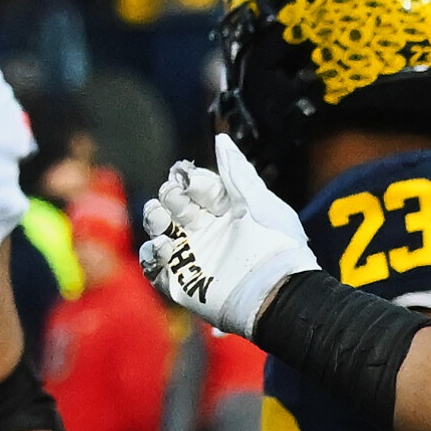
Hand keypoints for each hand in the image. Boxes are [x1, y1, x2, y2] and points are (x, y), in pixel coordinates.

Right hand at [142, 134, 319, 339]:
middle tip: (180, 201)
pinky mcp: (181, 281)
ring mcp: (191, 254)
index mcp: (223, 208)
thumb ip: (237, 171)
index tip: (188, 178)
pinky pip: (152, 263)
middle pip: (169, 202)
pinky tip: (167, 248)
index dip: (186, 178)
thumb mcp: (260, 202)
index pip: (192, 183)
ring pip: (156, 228)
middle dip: (169, 196)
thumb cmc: (277, 245)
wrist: (278, 291)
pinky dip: (152, 253)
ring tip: (167, 222)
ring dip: (155, 218)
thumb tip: (221, 139)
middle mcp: (204, 229)